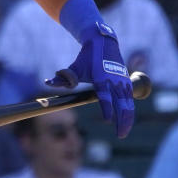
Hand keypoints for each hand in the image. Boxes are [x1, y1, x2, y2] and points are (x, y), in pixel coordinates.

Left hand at [46, 23, 133, 137]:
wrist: (102, 41)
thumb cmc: (86, 56)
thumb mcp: (75, 67)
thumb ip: (64, 78)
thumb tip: (47, 83)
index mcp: (102, 78)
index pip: (106, 97)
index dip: (107, 109)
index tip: (107, 120)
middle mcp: (115, 80)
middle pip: (122, 104)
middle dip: (122, 121)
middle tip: (119, 135)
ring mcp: (122, 80)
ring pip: (128, 103)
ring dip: (128, 118)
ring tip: (123, 132)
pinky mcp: (126, 80)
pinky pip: (129, 98)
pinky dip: (129, 110)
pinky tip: (128, 121)